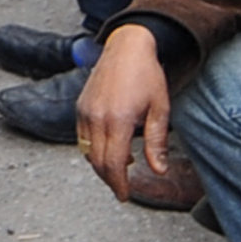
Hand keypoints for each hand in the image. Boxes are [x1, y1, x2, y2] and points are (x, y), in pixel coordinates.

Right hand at [74, 28, 172, 203]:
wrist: (126, 46)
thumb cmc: (147, 75)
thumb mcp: (160, 109)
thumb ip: (157, 142)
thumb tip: (158, 170)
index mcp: (118, 120)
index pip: (113, 163)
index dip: (119, 184)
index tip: (125, 195)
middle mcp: (96, 118)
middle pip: (97, 162)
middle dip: (109, 179)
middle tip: (122, 189)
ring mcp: (85, 112)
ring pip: (87, 151)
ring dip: (101, 165)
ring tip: (120, 168)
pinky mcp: (80, 106)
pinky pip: (82, 137)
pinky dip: (94, 149)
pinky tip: (111, 147)